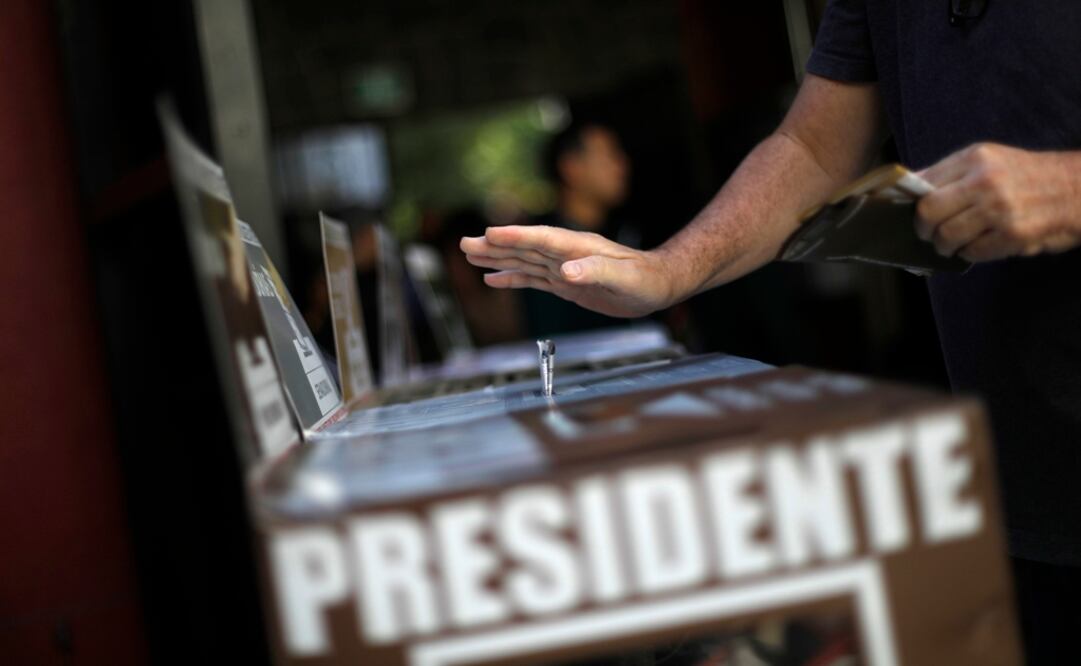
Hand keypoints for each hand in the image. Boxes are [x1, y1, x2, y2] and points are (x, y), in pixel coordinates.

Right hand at [459, 225, 676, 317]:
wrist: (658, 285)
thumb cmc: (646, 280)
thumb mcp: (623, 277)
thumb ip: (595, 271)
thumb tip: (567, 271)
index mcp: (578, 248)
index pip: (541, 239)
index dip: (516, 236)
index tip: (490, 233)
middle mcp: (567, 254)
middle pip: (524, 247)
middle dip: (494, 245)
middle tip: (464, 243)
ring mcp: (564, 267)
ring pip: (524, 261)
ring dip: (497, 258)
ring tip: (470, 254)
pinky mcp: (566, 284)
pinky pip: (533, 278)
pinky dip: (512, 278)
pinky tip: (494, 278)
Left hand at [916, 143, 1080, 261]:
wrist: (1077, 189)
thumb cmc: (1026, 176)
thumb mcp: (989, 160)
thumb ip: (950, 173)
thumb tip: (908, 188)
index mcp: (975, 158)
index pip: (923, 184)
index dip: (913, 204)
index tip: (914, 214)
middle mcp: (985, 181)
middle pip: (928, 212)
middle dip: (923, 229)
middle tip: (928, 234)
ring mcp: (999, 209)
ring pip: (947, 236)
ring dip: (944, 246)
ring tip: (951, 244)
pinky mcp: (1012, 234)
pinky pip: (972, 252)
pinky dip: (968, 254)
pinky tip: (976, 246)